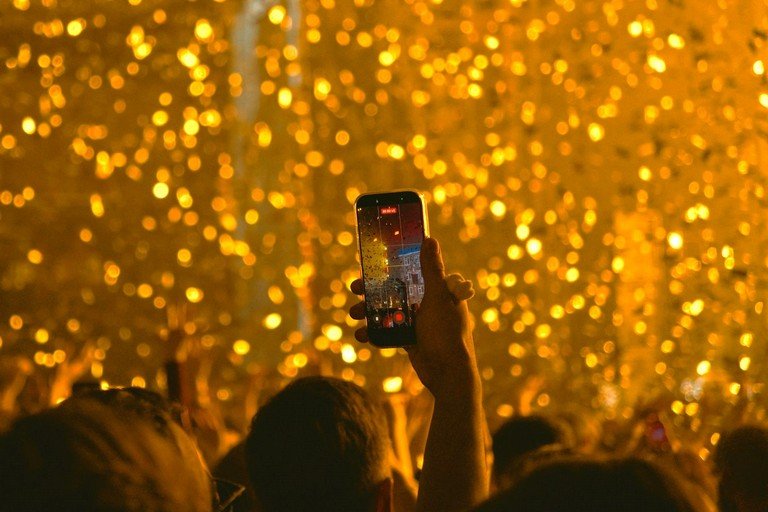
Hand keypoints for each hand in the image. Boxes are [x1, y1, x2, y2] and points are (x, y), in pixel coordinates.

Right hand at [350, 238, 478, 399]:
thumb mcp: (438, 296)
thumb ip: (432, 269)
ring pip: (388, 311)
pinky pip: (388, 332)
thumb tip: (429, 239)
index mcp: (439, 290)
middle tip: (355, 288)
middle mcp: (429, 304)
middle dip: (373, 290)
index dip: (391, 266)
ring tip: (353, 314)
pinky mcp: (411, 340)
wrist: (449, 373)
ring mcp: (419, 323)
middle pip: (395, 291)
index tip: (372, 264)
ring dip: (369, 312)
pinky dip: (374, 333)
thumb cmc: (447, 332)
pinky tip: (361, 334)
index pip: (412, 271)